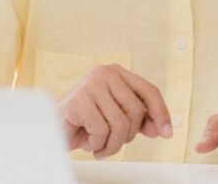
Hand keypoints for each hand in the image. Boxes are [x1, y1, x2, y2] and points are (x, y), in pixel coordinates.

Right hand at [56, 64, 172, 159]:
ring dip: (111, 144)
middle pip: (136, 110)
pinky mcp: (79, 99)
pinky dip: (96, 143)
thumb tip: (161, 128)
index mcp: (116, 73)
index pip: (149, 91)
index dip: (161, 113)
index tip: (167, 133)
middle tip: (112, 142)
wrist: (50, 127)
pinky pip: (101, 130)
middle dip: (127, 135)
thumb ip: (138, 120)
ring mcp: (91, 84)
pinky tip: (86, 141)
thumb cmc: (83, 122)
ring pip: (120, 124)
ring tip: (99, 145)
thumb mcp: (115, 119)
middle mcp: (105, 73)